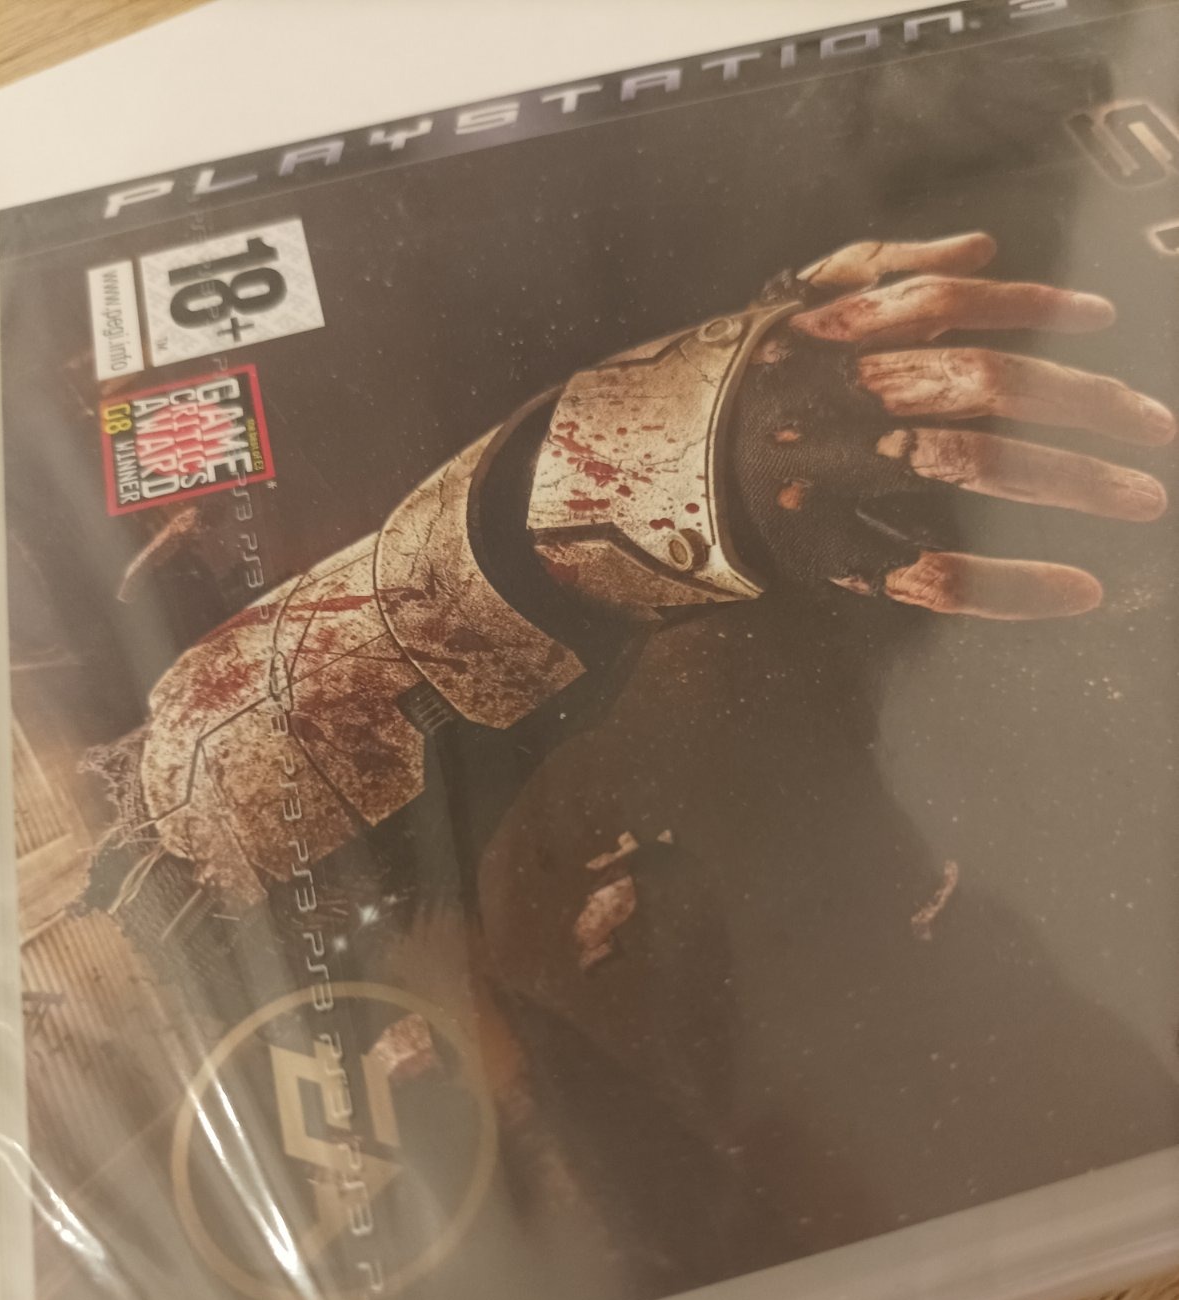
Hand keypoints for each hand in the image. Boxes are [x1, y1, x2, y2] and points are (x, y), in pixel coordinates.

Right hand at [734, 233, 1173, 619]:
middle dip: (1083, 403)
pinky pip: (929, 574)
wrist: (634, 477)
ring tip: (1141, 498)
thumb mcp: (788, 309)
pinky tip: (1075, 589)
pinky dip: (1009, 587)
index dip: (1033, 306)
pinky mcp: (827, 554)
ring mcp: (834, 480)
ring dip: (1068, 480)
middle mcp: (838, 397)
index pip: (947, 301)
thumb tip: (986, 248)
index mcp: (830, 334)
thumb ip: (881, 269)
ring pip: (968, 467)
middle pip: (983, 383)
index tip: (1104, 317)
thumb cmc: (732, 391)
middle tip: (1158, 429)